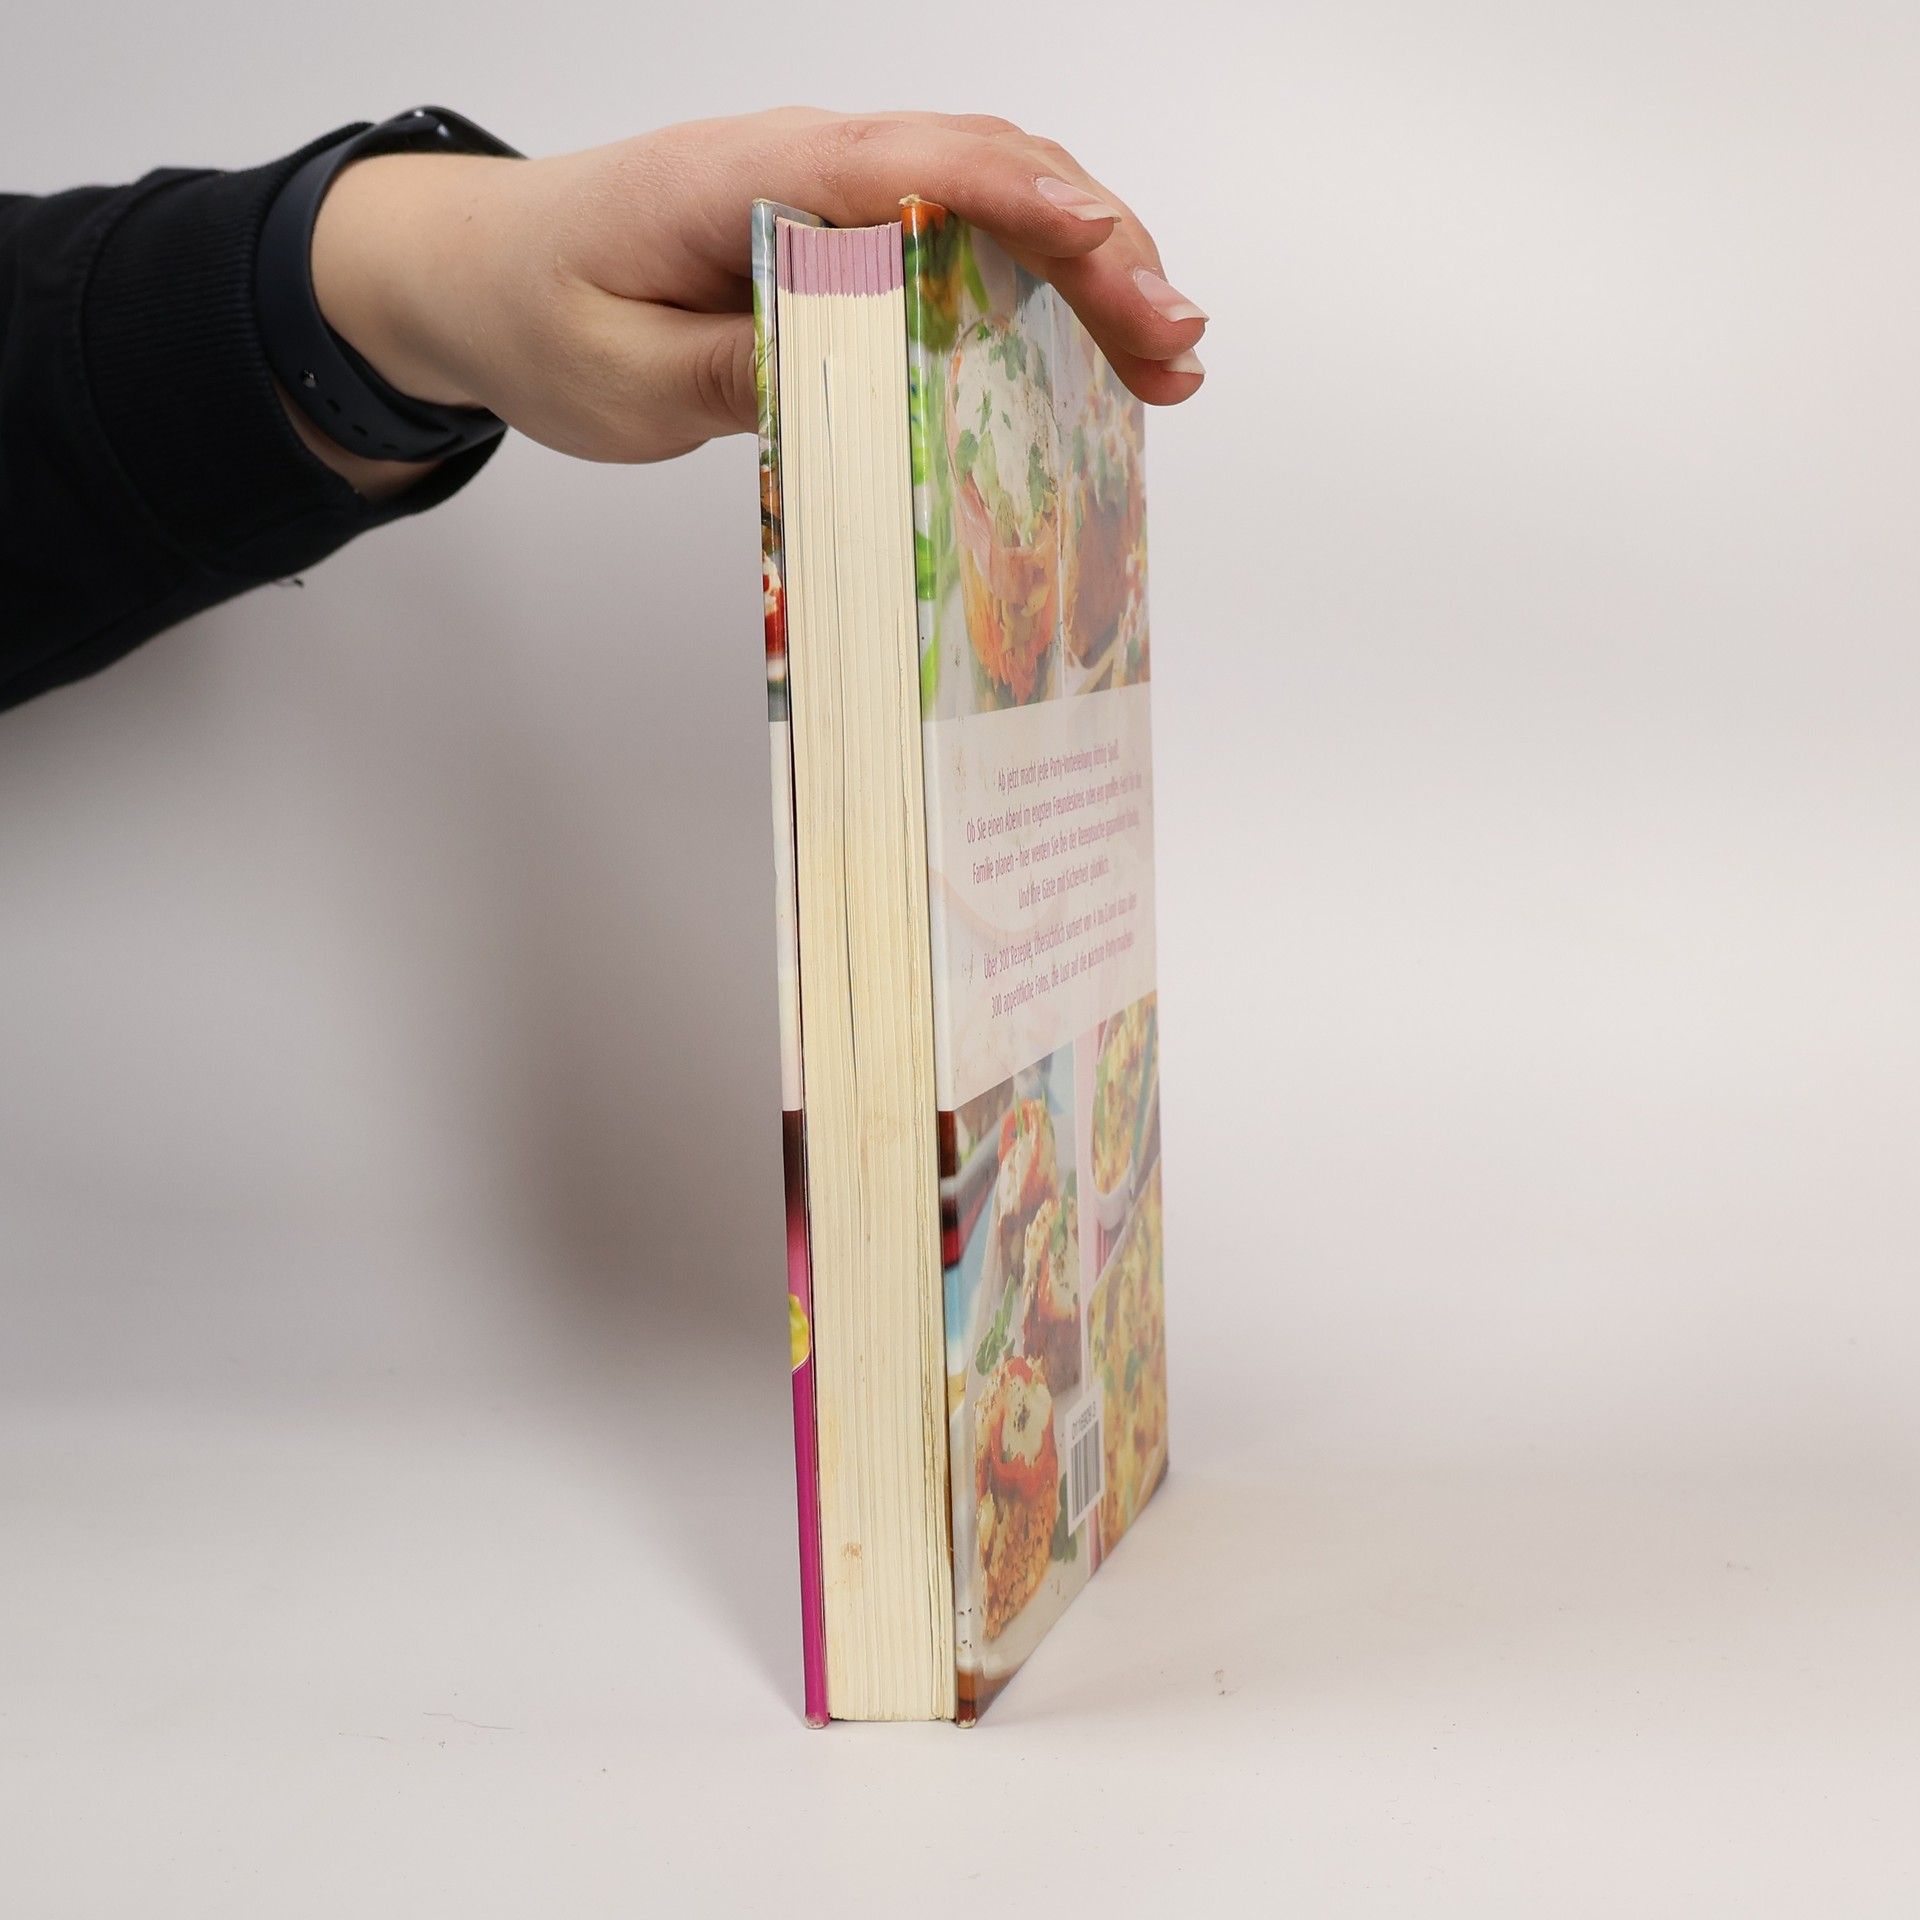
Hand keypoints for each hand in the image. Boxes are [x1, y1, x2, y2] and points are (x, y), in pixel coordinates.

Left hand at [306, 108, 1207, 478]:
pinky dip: (1031, 293)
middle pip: (993, 175)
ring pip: (990, 207)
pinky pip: (953, 248)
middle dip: (1104, 253)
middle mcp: (813, 166)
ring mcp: (831, 199)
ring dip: (1088, 273)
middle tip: (1176, 349)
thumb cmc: (537, 312)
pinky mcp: (835, 243)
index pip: (932, 168)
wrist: (474, 276)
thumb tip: (873, 377)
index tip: (1124, 277)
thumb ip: (744, 372)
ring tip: (1162, 362)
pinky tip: (1080, 355)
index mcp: (760, 177)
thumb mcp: (624, 375)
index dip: (1044, 215)